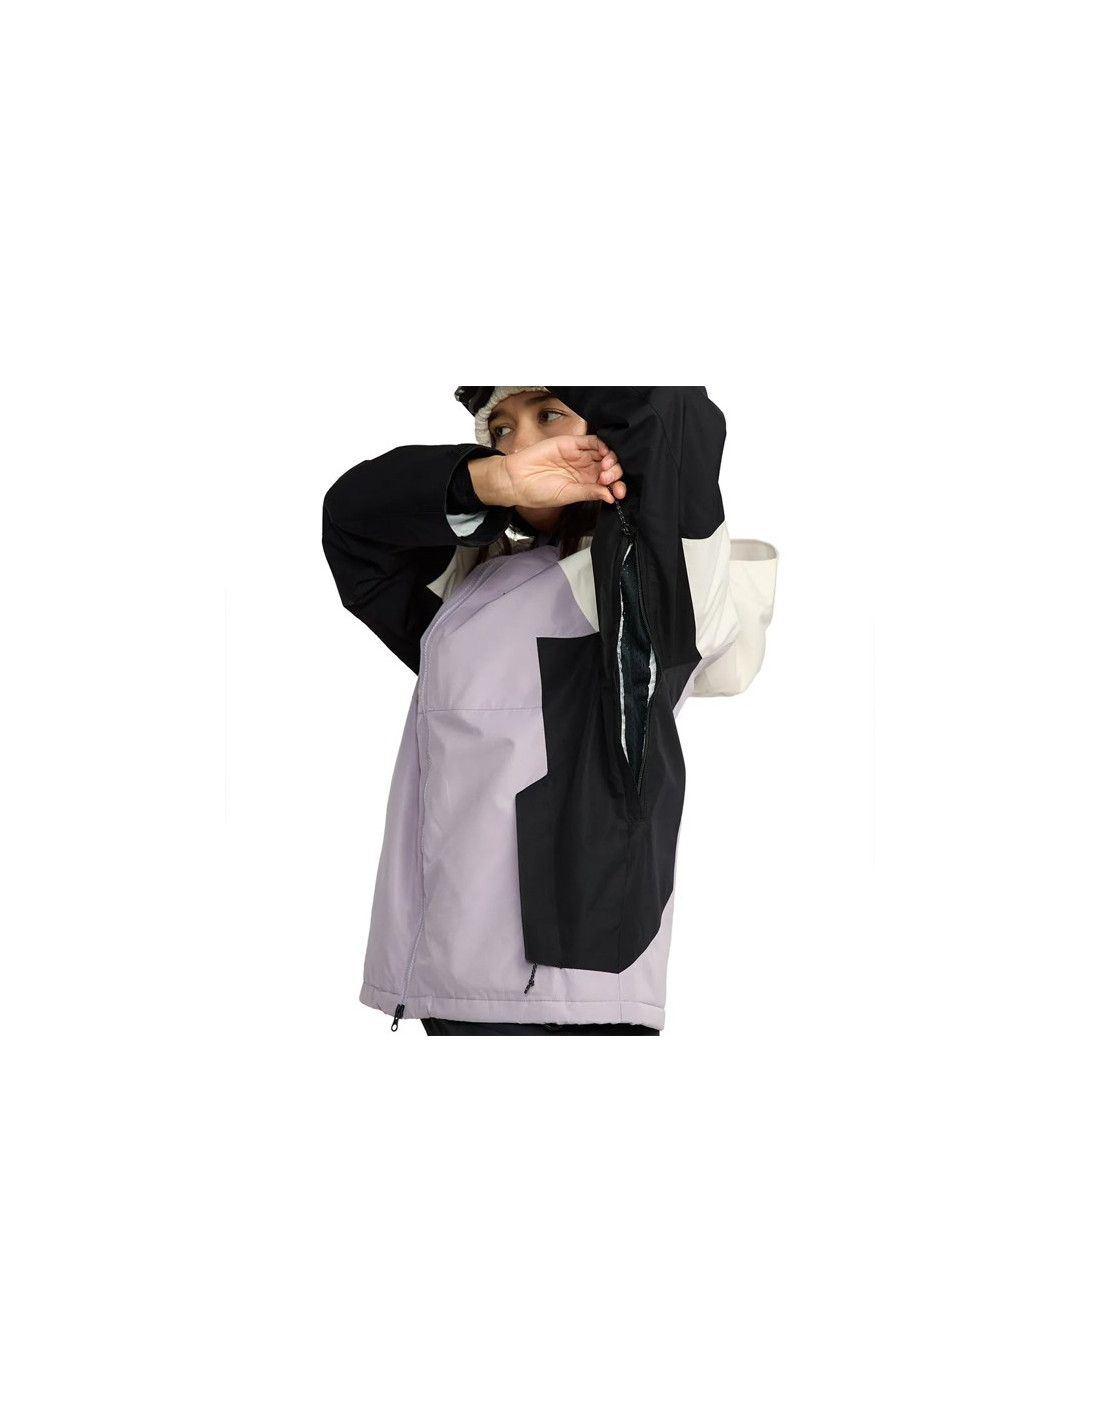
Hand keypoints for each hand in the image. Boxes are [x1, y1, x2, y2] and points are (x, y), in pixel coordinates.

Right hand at [471, 435, 624, 510]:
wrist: (517, 480)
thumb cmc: (537, 492)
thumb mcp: (567, 495)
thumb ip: (589, 492)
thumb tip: (610, 496)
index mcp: (585, 484)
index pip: (608, 484)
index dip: (616, 487)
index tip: (618, 493)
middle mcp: (584, 469)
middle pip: (609, 467)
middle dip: (615, 474)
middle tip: (608, 479)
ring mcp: (579, 456)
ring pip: (603, 453)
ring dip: (610, 459)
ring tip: (605, 468)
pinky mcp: (571, 444)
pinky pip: (591, 441)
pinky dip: (601, 446)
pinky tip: (603, 454)